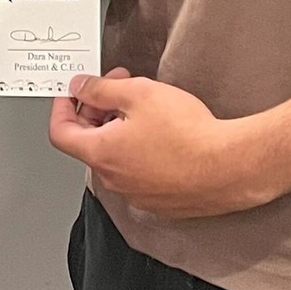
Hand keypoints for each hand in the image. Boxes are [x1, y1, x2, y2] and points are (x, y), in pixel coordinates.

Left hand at [48, 70, 276, 218]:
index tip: (74, 92)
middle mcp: (114, 180)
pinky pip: (139, 173)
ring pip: (115, 158)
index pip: (60, 133)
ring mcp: (137, 194)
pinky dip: (140, 151)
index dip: (63, 107)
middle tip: (118, 87)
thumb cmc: (188, 134)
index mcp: (101, 153)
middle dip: (98, 111)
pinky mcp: (160, 202)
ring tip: (147, 108)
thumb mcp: (139, 93)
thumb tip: (80, 87)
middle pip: (89, 143)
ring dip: (120, 131)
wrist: (230, 166)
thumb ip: (101, 89)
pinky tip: (164, 135)